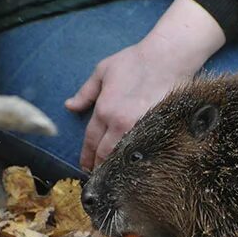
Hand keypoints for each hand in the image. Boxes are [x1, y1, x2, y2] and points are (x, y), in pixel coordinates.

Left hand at [67, 0, 225, 169]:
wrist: (168, 58)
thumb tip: (69, 107)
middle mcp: (120, 123)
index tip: (85, 166)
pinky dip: (137, 161)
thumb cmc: (135, 61)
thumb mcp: (103, 71)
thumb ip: (85, 92)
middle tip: (97, 178)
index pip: (91, 141)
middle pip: (106, 153)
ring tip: (114, 177)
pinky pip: (144, 151)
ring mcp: (140, 128)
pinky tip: (136, 168)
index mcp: (104, 110)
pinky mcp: (157, 129)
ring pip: (124, 156)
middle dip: (99, 167)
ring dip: (117, 168)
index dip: (87, 156)